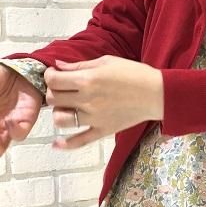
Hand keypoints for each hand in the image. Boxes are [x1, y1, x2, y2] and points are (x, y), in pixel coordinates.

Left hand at [44, 55, 163, 149]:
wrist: (156, 93)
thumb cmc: (134, 73)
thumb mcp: (106, 62)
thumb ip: (80, 65)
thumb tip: (58, 65)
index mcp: (87, 80)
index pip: (54, 80)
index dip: (49, 75)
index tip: (54, 74)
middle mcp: (87, 100)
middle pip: (54, 99)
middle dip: (54, 91)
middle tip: (62, 89)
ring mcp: (94, 118)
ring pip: (61, 120)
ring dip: (60, 112)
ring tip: (68, 107)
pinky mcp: (102, 130)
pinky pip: (79, 141)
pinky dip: (65, 144)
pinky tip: (56, 143)